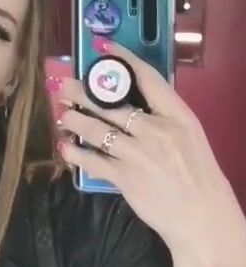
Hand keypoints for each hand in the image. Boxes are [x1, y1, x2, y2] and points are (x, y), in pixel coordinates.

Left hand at [57, 38, 245, 266]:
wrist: (203, 218)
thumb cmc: (198, 175)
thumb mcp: (189, 137)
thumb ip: (163, 118)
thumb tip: (132, 103)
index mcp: (178, 116)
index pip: (148, 78)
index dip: (123, 60)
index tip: (104, 48)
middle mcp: (156, 130)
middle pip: (111, 103)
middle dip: (82, 92)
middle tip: (64, 86)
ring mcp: (139, 154)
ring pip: (96, 129)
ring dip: (74, 119)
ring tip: (63, 114)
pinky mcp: (125, 178)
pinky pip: (93, 161)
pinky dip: (75, 153)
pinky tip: (65, 147)